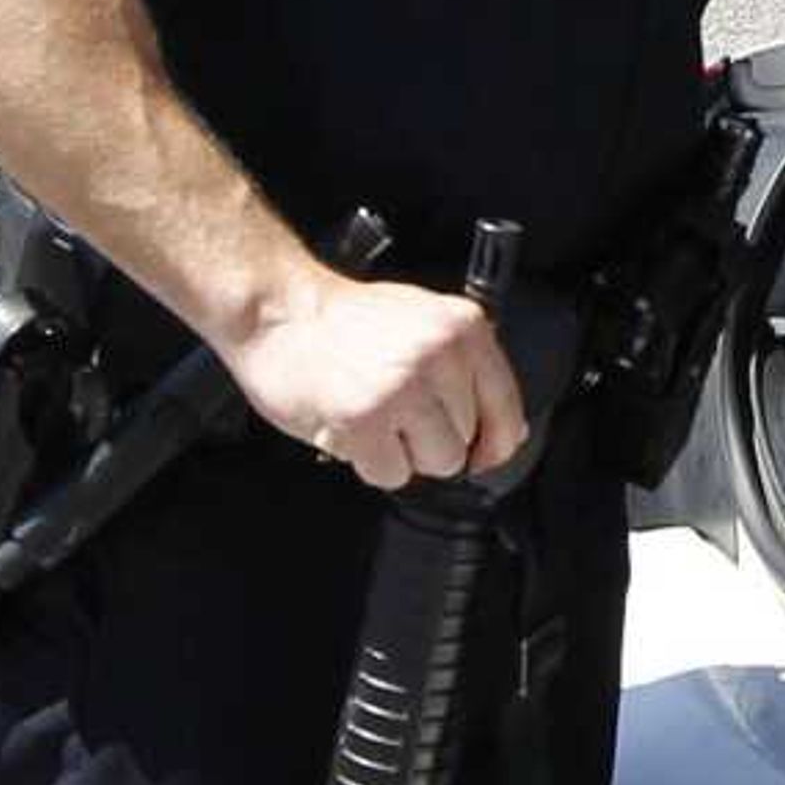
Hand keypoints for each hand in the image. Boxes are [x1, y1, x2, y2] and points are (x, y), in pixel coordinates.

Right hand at [227, 272, 529, 490]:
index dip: (497, 441)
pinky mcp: (366, 422)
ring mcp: (404, 390)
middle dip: (430, 438)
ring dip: (403, 453)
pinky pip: (391, 474)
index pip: (508, 406)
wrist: (276, 310)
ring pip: (436, 462)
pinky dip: (370, 462)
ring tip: (374, 419)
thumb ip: (465, 369)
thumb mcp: (424, 321)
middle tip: (393, 412)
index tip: (485, 453)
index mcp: (463, 329)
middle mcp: (440, 357)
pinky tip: (353, 429)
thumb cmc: (343, 319)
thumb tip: (507, 431)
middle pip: (467, 440)